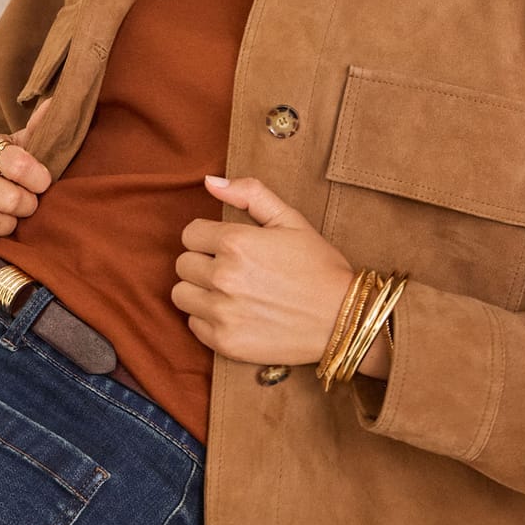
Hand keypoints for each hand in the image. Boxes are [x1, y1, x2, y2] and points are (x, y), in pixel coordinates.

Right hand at [0, 98, 53, 256]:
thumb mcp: (19, 148)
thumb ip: (38, 131)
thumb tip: (54, 104)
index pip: (17, 164)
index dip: (37, 180)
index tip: (42, 184)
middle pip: (8, 199)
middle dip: (25, 207)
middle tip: (25, 206)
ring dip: (6, 227)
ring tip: (6, 220)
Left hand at [173, 173, 387, 374]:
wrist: (343, 319)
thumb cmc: (318, 266)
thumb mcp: (290, 219)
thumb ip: (249, 194)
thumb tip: (209, 182)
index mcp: (236, 242)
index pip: (190, 234)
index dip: (208, 237)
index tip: (227, 246)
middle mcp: (224, 277)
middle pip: (183, 265)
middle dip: (203, 263)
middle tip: (232, 270)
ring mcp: (223, 313)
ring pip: (181, 295)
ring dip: (199, 291)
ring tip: (228, 292)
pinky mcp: (225, 342)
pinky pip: (194, 324)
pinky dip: (208, 319)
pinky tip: (234, 313)